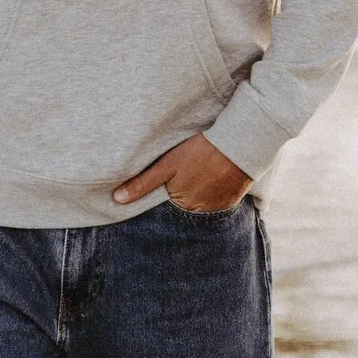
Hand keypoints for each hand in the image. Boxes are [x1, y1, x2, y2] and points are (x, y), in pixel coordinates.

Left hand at [114, 134, 251, 212]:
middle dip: (179, 197)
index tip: (164, 184)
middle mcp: (198, 212)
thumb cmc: (201, 152)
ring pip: (198, 206)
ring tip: (199, 176)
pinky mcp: (230, 203)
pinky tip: (212, 180)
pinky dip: (211, 195)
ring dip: (196, 196)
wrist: (240, 144)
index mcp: (180, 203)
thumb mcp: (168, 164)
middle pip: (181, 208)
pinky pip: (215, 204)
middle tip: (186, 176)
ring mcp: (216, 210)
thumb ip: (143, 183)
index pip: (163, 207)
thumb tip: (117, 199)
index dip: (161, 195)